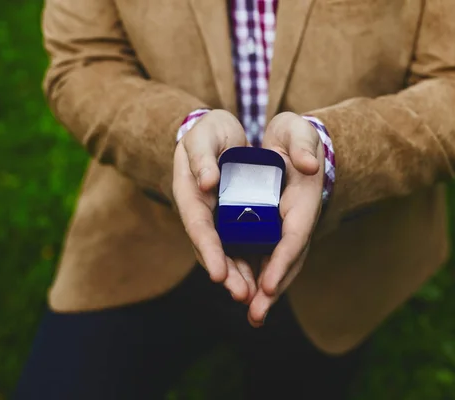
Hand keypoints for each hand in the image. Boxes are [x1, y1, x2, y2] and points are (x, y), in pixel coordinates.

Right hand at [172, 110, 256, 303]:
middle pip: (212, 249)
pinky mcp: (231, 221)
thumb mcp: (203, 136)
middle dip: (227, 274)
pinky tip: (263, 283)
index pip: (198, 226)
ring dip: (239, 276)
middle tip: (243, 296)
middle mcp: (201, 212)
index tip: (219, 273)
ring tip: (254, 300)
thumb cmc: (207, 132)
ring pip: (226, 253)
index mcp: (190, 194)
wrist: (216, 133)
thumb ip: (202, 157)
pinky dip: (249, 264)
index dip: (208, 251)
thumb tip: (207, 183)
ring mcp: (216, 219)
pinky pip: (239, 246)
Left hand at [248, 112, 324, 326]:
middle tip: (257, 313)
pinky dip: (258, 278)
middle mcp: (297, 220)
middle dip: (273, 287)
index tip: (269, 283)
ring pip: (277, 264)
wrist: (294, 144)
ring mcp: (285, 228)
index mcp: (303, 200)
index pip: (295, 235)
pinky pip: (267, 257)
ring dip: (266, 292)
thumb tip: (310, 164)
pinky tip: (246, 296)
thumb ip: (303, 144)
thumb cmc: (296, 137)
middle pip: (288, 260)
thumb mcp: (299, 131)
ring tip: (253, 316)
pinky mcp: (274, 230)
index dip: (283, 259)